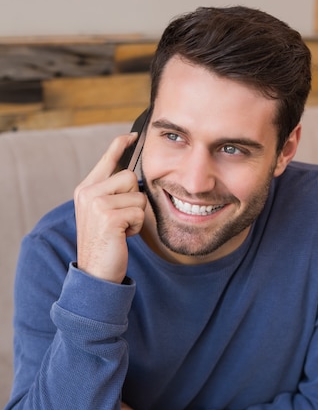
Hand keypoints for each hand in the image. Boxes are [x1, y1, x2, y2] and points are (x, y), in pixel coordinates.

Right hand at [74, 133, 146, 283]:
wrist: (95, 273)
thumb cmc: (105, 244)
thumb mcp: (103, 214)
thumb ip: (112, 193)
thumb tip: (132, 175)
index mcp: (86, 189)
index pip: (107, 159)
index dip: (121, 145)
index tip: (134, 136)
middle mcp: (88, 192)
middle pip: (130, 177)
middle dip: (134, 199)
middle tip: (122, 219)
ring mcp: (96, 203)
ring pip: (138, 195)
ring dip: (137, 215)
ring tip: (122, 229)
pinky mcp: (108, 217)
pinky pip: (139, 212)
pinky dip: (137, 226)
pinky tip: (123, 236)